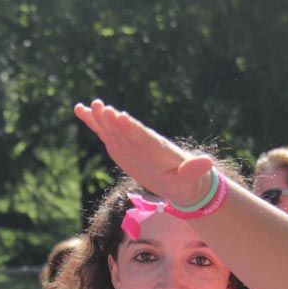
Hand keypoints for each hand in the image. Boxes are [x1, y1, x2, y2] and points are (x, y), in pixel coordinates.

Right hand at [74, 100, 215, 206]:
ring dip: (100, 118)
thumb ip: (195, 170)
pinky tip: (80, 111)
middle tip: (100, 106)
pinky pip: (106, 134)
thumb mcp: (193, 179)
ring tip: (87, 106)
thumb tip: (206, 163)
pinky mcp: (121, 147)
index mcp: (158, 149)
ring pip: (113, 128)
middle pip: (126, 129)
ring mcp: (130, 143)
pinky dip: (94, 123)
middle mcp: (142, 141)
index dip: (132, 128)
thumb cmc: (188, 182)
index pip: (143, 137)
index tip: (120, 116)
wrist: (181, 182)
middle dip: (113, 120)